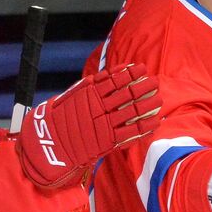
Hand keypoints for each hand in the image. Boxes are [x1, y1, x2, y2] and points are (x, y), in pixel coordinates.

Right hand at [16, 63, 160, 188]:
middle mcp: (99, 108)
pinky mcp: (109, 141)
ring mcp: (105, 125)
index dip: (131, 74)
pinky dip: (146, 126)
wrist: (52, 143)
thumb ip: (92, 84)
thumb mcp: (73, 95)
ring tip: (159, 99)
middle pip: (127, 95)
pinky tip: (156, 121)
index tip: (142, 68)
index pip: (115, 80)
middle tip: (155, 82)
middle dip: (144, 87)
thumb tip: (114, 72)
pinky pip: (132, 132)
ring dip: (148, 105)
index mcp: (90, 94)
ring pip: (133, 112)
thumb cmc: (62, 117)